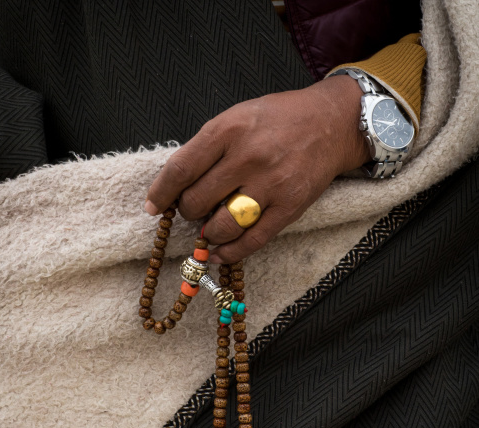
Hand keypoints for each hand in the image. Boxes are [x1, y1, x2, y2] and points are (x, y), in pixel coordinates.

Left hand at [145, 75, 369, 263]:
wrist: (331, 122)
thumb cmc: (278, 119)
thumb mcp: (237, 117)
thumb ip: (208, 147)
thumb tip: (177, 186)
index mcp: (229, 129)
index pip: (181, 169)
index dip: (161, 193)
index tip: (153, 206)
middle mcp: (249, 157)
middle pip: (197, 201)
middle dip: (188, 210)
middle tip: (195, 207)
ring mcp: (271, 185)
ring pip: (221, 226)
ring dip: (208, 233)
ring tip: (212, 224)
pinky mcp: (290, 208)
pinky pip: (252, 241)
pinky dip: (230, 252)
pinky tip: (220, 253)